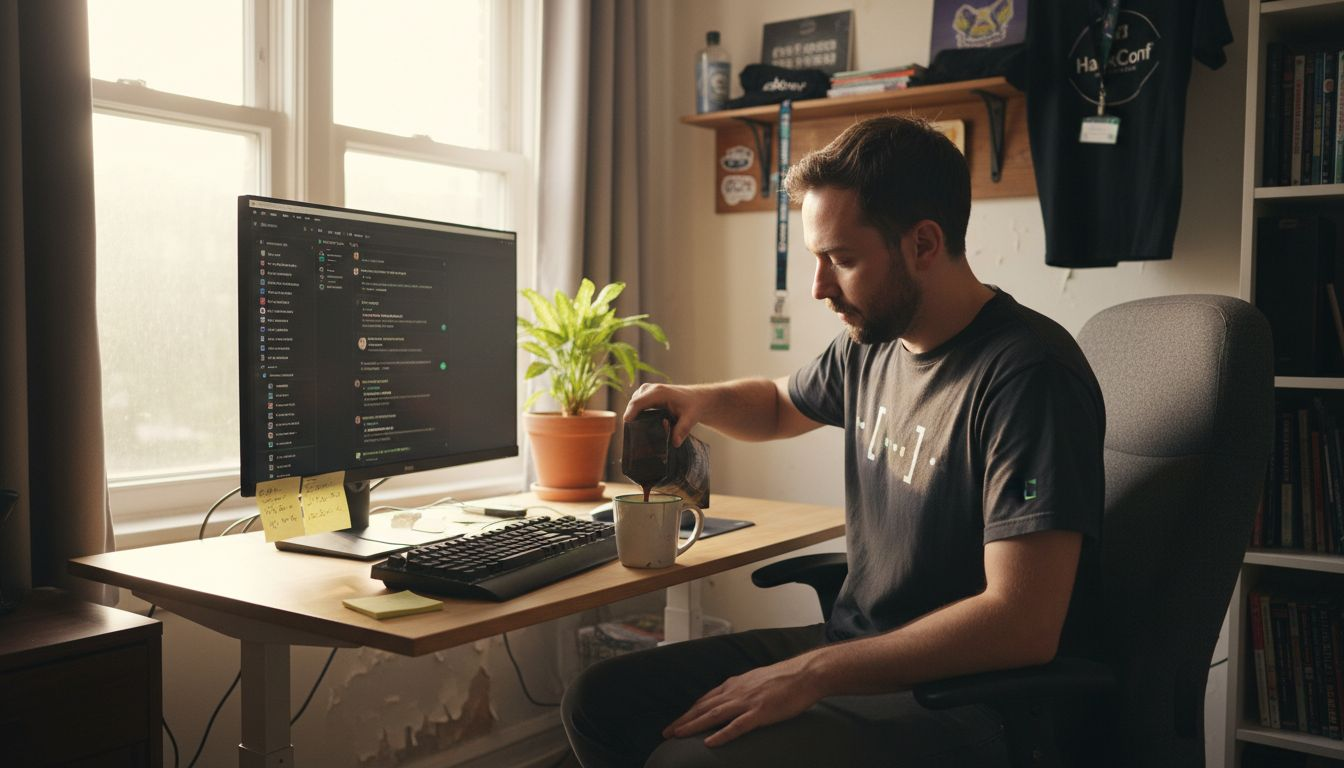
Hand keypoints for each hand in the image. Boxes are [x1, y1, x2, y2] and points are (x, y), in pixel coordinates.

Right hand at [623, 382, 702, 446]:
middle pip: (633, 404)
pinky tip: (641, 426)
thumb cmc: (694, 406)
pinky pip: (637, 405)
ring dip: (634, 416)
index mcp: (659, 392)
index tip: (626, 425)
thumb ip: (683, 429)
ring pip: (634, 404)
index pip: (638, 402)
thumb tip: (675, 443)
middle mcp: (651, 389)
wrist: (697, 398)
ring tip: (637, 432)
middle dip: (631, 418)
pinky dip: (636, 414)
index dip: (630, 413)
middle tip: (633, 436)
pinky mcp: (647, 395)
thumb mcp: (691, 418)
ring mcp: (648, 391)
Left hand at [662, 655, 823, 746]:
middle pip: (704, 707)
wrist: (805, 674)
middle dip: (684, 720)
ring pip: (713, 715)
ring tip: (677, 735)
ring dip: (693, 726)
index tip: (677, 721)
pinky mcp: (760, 713)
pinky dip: (721, 735)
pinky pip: (737, 726)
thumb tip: (732, 697)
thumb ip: (742, 689)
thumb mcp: (756, 680)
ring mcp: (747, 702)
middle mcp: (736, 691)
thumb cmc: (785, 678)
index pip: (706, 699)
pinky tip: (709, 743)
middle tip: (667, 732)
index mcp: (735, 684)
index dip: (690, 711)